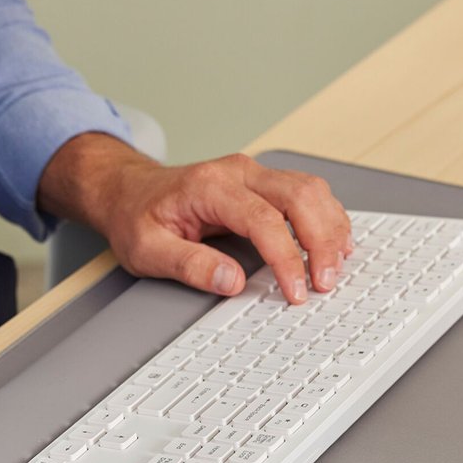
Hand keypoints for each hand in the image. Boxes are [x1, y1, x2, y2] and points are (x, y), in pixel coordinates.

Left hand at [38, 135, 352, 303]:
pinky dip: (324, 218)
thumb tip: (233, 282)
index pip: (263, 221)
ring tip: (335, 267)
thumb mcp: (148, 250)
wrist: (126, 191)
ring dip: (330, 227)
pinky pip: (305, 193)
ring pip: (310, 190)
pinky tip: (331, 243)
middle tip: (325, 282)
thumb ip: (190, 266)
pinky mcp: (260, 182)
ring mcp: (252, 173)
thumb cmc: (135, 217)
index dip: (286, 258)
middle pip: (300, 196)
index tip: (296, 290)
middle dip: (321, 241)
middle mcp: (237, 172)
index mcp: (209, 187)